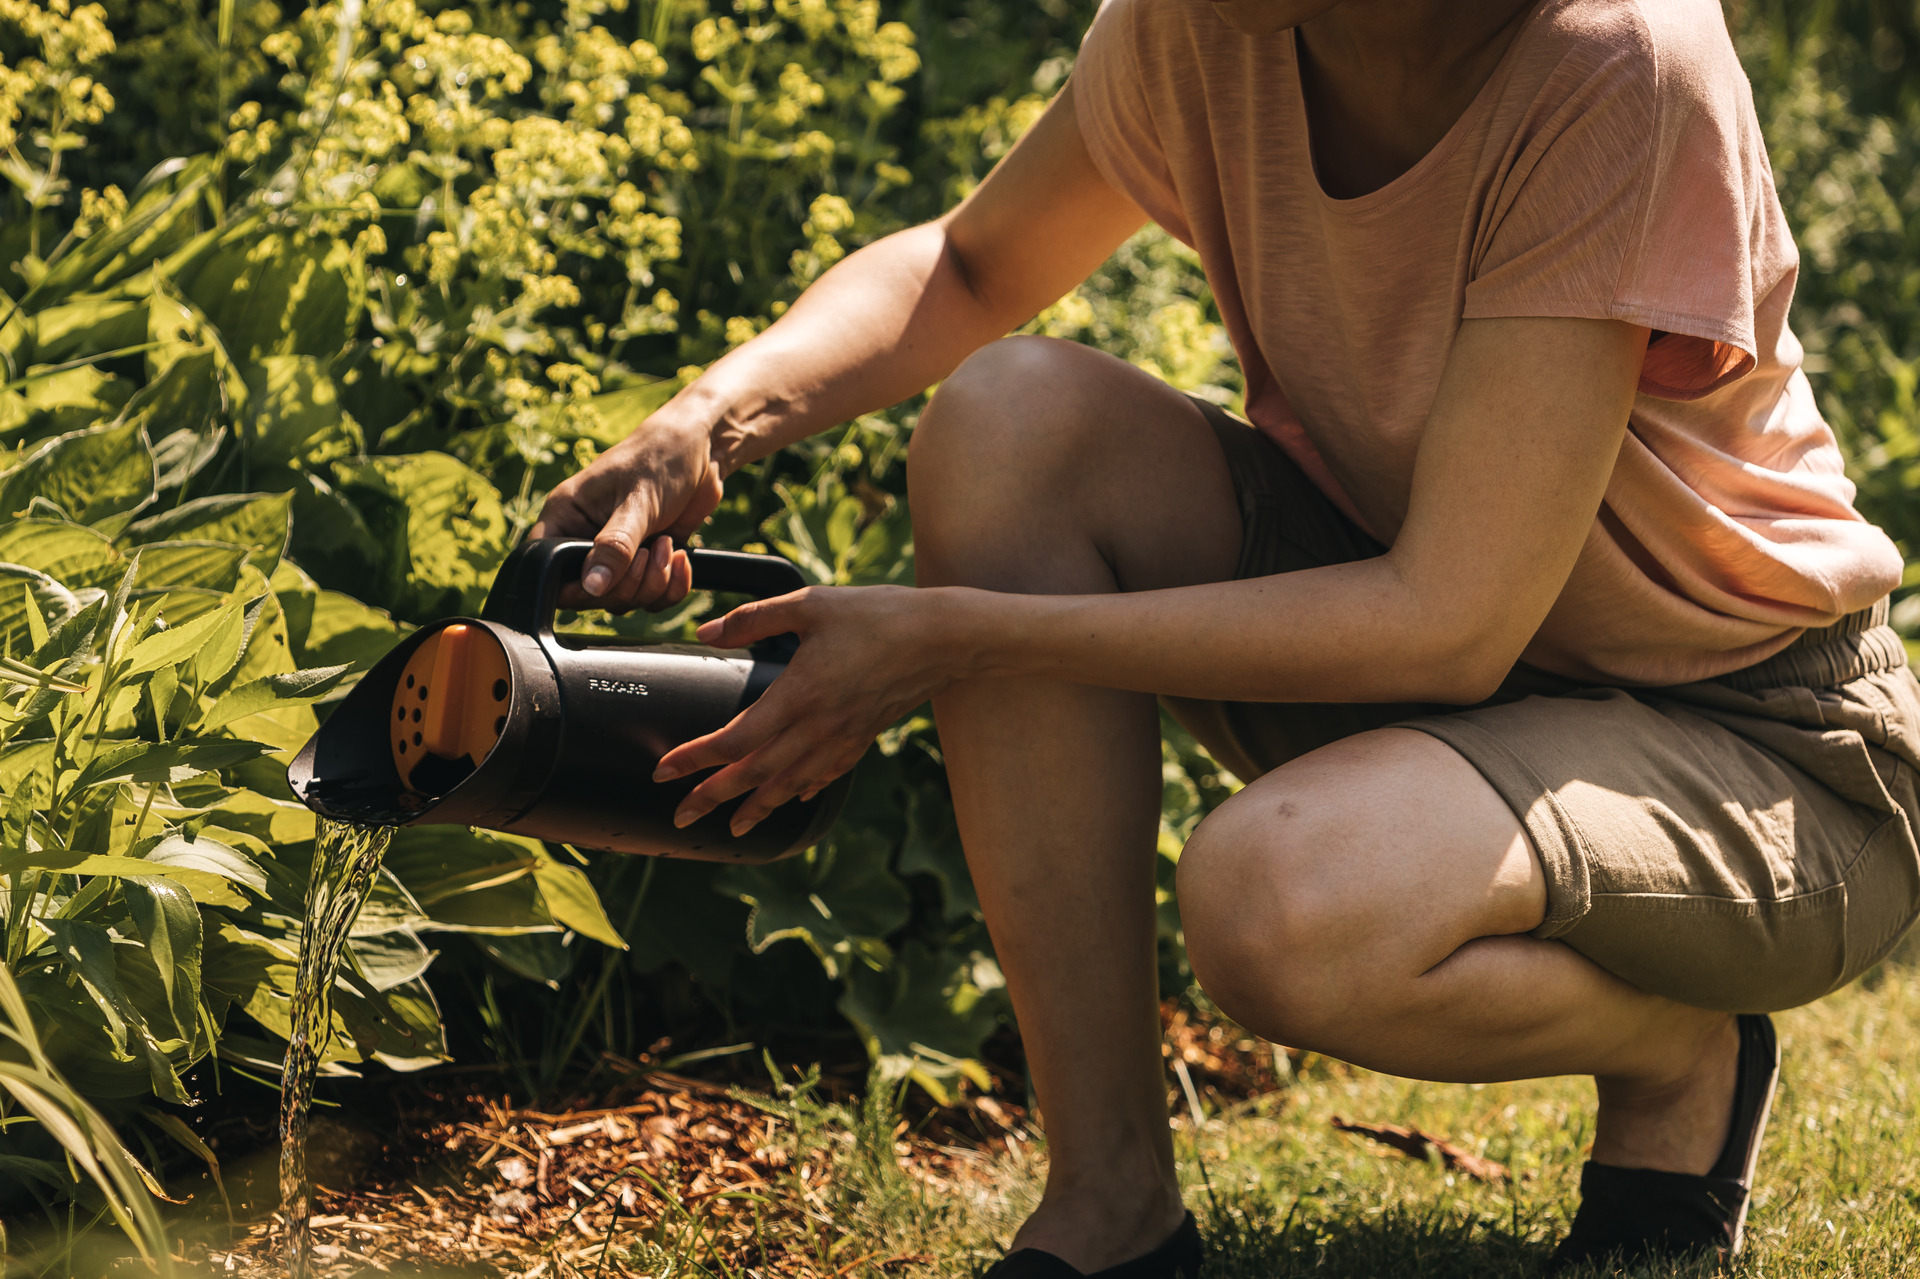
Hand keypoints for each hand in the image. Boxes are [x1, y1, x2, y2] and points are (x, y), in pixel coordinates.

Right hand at [529, 410, 724, 610]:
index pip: (549, 571)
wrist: (702, 449)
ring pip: (624, 600)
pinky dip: (671, 587)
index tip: (612, 577)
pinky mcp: (646, 561)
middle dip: (628, 584)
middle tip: (651, 550)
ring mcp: (617, 555)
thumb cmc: (659, 459)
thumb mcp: (637, 502)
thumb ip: (615, 546)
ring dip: (653, 584)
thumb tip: (591, 586)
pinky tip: (682, 557)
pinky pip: (652, 596)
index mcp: (566, 518)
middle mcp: (585, 540)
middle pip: (592, 596)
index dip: (578, 588)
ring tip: (669, 545)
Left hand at [652, 585, 964, 833]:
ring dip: (755, 809)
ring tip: (732, 827)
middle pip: (755, 775)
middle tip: (682, 816)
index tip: (665, 772)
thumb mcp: (810, 605)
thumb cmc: (879, 615)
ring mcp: (843, 737)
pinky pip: (826, 775)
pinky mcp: (863, 737)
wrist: (944, 638)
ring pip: (790, 785)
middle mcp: (818, 727)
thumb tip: (707, 633)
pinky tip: (791, 799)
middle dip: (713, 799)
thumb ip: (754, 619)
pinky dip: (802, 791)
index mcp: (799, 695)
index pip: (734, 740)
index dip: (696, 759)